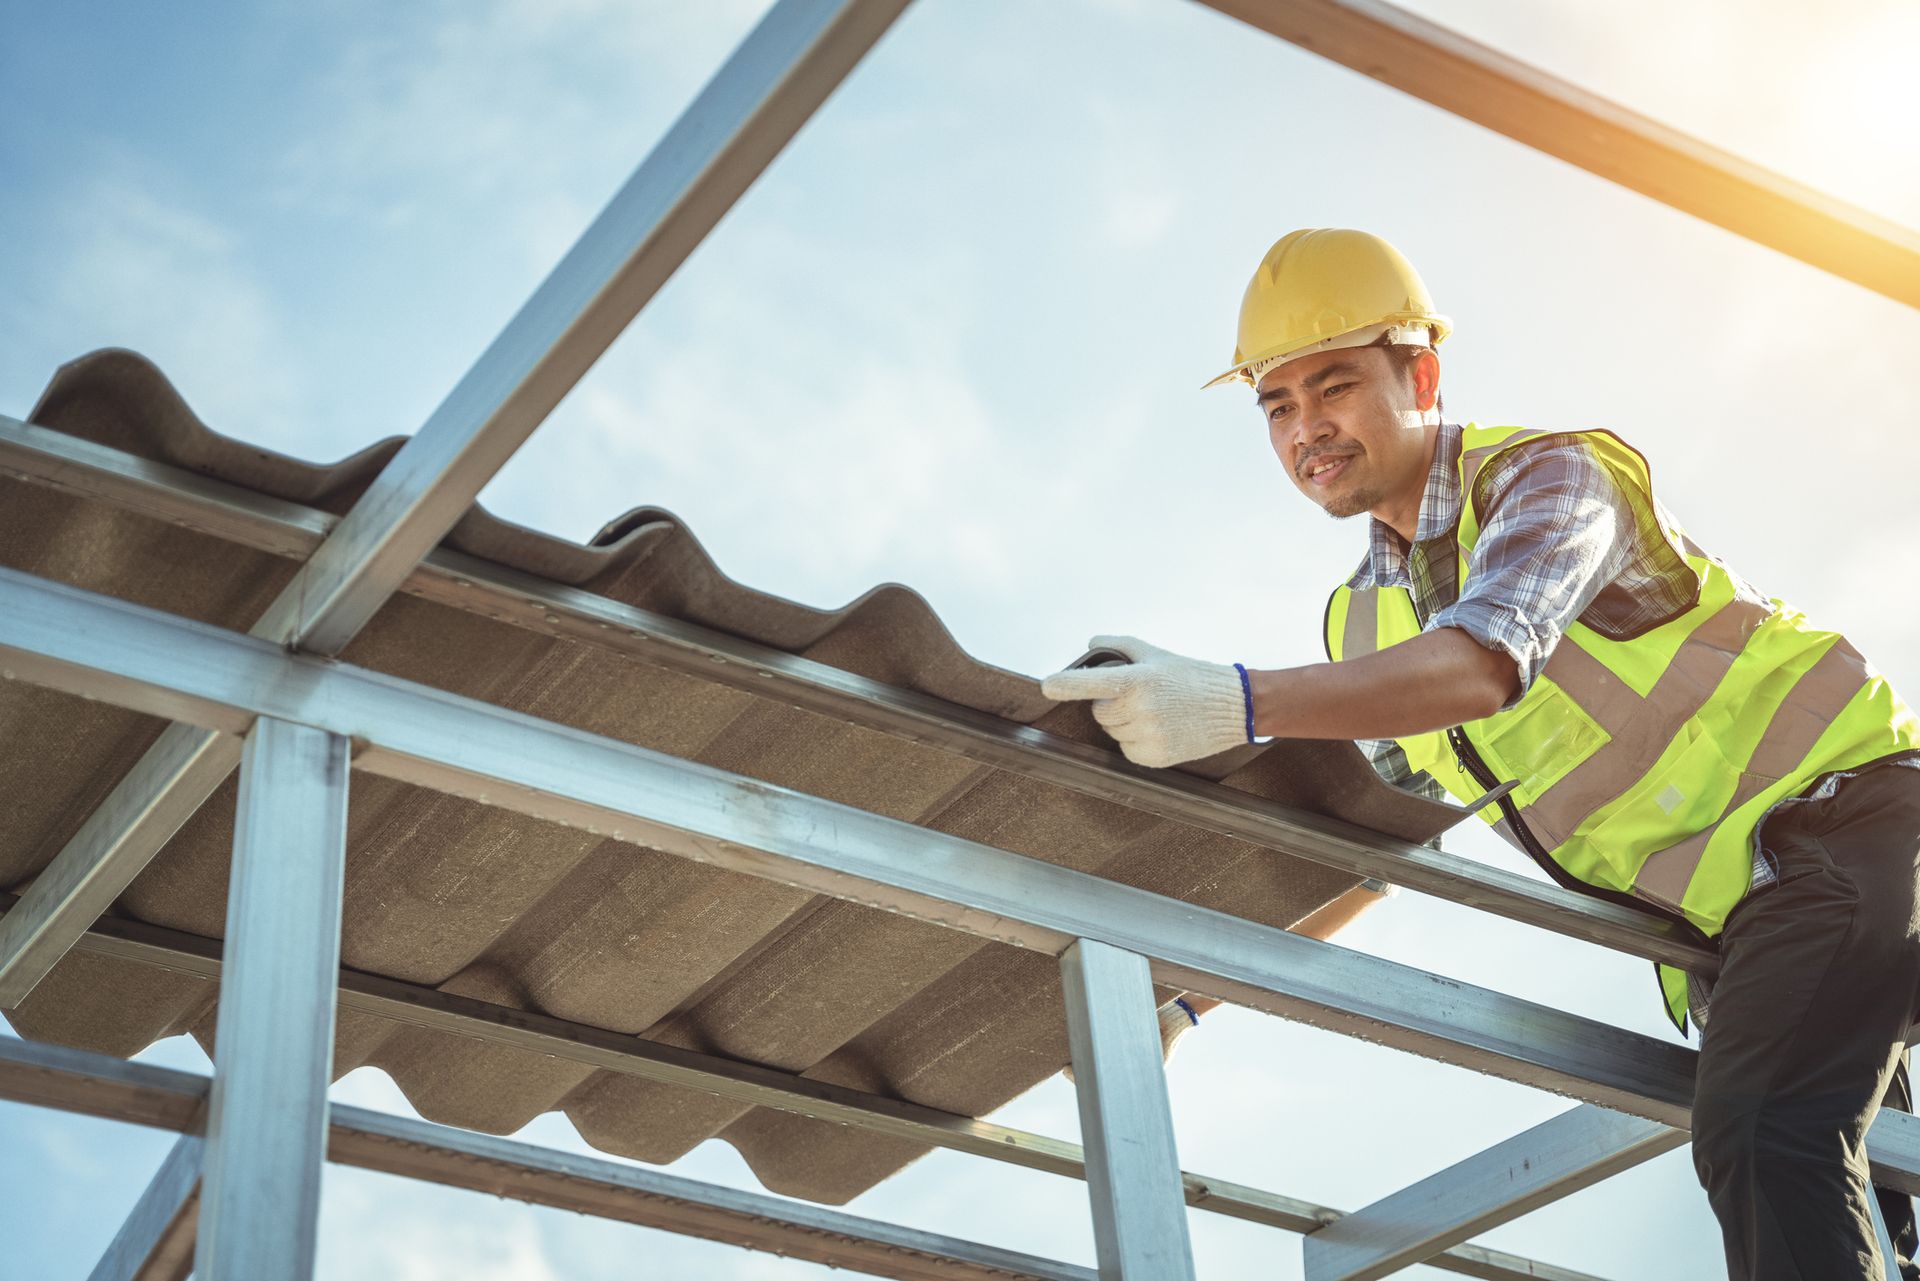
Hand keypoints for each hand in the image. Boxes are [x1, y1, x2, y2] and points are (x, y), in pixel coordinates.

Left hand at [1040, 635, 1250, 767]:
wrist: (1232, 706)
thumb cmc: (1191, 676)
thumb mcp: (1155, 654)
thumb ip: (1119, 646)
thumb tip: (1090, 643)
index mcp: (1138, 680)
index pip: (1092, 683)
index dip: (1066, 685)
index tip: (1047, 686)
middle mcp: (1141, 709)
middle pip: (1100, 711)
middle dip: (1113, 704)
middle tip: (1143, 696)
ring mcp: (1148, 735)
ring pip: (1112, 732)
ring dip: (1124, 723)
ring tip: (1156, 712)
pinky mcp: (1155, 757)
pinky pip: (1126, 750)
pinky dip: (1135, 741)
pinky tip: (1160, 728)